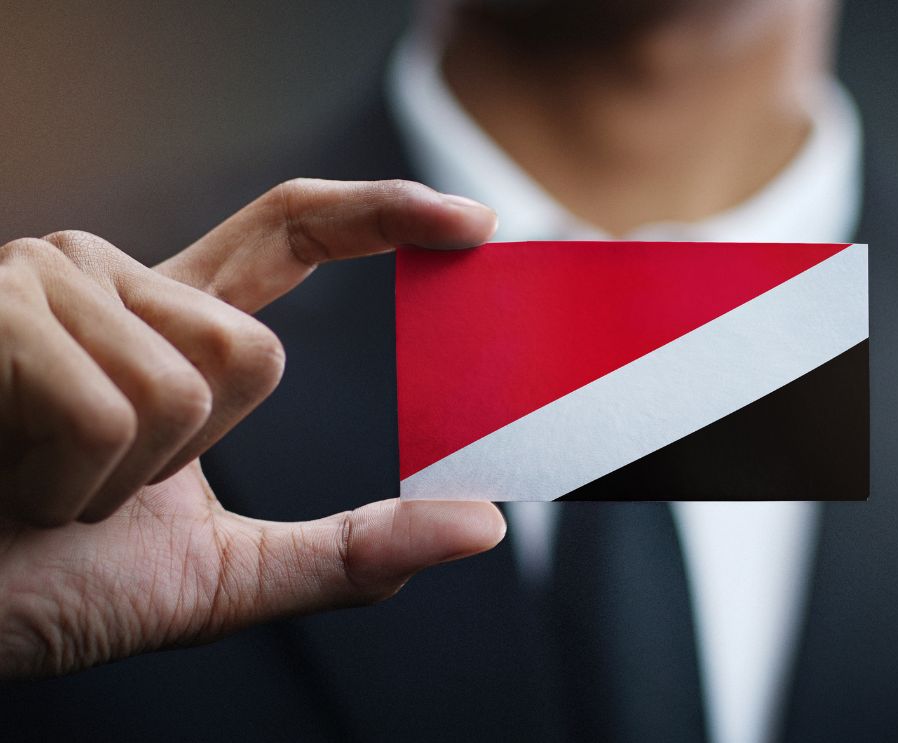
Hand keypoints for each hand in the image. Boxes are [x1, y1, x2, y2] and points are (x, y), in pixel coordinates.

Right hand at [0, 179, 504, 678]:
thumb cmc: (41, 582)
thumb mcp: (218, 575)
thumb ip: (346, 551)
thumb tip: (479, 527)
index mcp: (162, 323)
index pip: (289, 232)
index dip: (382, 214)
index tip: (471, 223)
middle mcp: (104, 278)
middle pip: (255, 355)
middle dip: (187, 460)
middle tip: (89, 487)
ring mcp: (41, 282)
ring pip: (186, 387)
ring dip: (116, 483)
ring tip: (34, 484)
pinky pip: (108, 409)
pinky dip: (65, 488)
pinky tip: (5, 481)